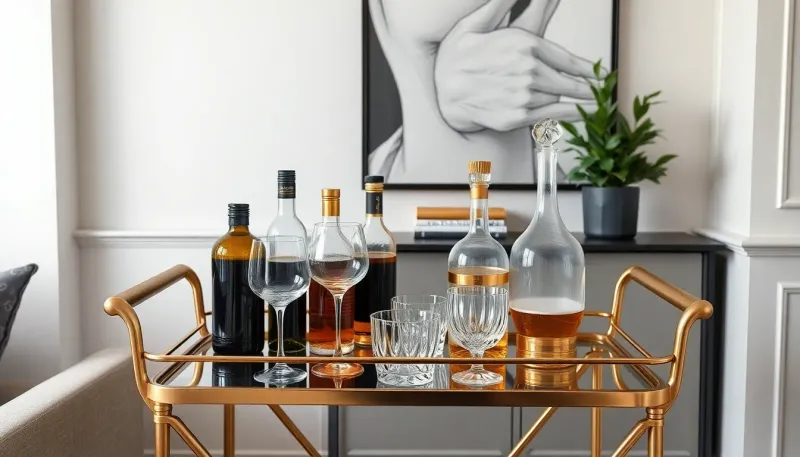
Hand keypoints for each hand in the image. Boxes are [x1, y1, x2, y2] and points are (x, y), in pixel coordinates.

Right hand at [434, 0, 596, 132]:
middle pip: (569, 81)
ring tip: (593, 103)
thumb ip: (498, 5)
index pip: (565, 58)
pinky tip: (581, 115)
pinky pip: (551, 116)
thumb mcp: (474, 23)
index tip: (601, 73)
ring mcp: (524, 96)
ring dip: (576, 101)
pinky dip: (570, 116)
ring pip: (560, 98)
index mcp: (523, 45)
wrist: (441, 95)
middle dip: (588, 87)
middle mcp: (528, 71)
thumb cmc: (455, 59)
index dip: (586, 68)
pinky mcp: (517, 117)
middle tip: (602, 91)